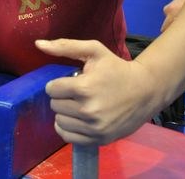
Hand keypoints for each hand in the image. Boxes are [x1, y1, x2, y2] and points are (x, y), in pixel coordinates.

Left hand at [36, 38, 159, 145]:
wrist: (147, 91)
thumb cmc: (117, 68)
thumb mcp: (94, 50)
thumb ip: (64, 46)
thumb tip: (38, 44)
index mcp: (84, 88)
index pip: (51, 89)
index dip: (58, 84)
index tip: (70, 82)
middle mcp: (88, 111)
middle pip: (55, 106)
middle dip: (62, 98)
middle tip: (77, 94)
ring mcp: (94, 128)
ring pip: (60, 122)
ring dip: (65, 113)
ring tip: (79, 106)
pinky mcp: (100, 140)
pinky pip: (69, 137)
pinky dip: (68, 129)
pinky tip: (77, 120)